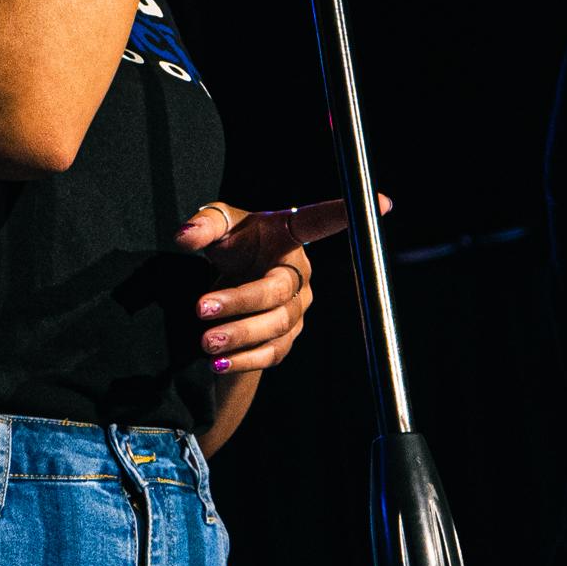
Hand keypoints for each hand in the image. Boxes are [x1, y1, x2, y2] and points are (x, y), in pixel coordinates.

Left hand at [172, 195, 382, 375]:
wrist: (226, 292)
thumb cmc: (230, 247)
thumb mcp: (214, 230)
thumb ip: (202, 226)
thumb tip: (184, 236)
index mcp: (286, 234)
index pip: (316, 221)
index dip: (342, 214)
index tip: (381, 202)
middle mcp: (299, 271)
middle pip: (278, 290)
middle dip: (240, 301)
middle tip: (201, 308)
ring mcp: (297, 307)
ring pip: (276, 325)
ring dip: (239, 335)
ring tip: (205, 342)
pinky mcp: (288, 337)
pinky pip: (273, 352)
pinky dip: (245, 359)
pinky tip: (218, 363)